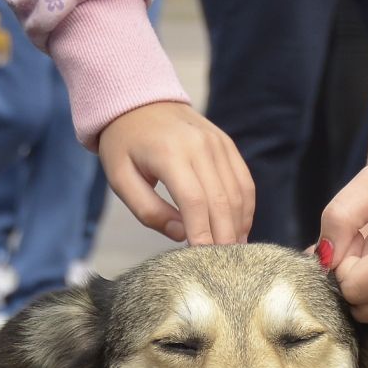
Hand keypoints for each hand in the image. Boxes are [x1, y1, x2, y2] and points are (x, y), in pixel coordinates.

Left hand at [98, 101, 253, 245]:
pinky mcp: (226, 145)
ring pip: (238, 193)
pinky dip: (246, 208)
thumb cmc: (125, 144)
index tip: (203, 260)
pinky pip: (244, 181)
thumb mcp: (121, 179)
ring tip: (233, 253)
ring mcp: (217, 143)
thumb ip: (148, 210)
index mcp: (169, 153)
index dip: (202, 234)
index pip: (194, 201)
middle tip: (223, 267)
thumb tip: (182, 234)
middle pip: (221, 201)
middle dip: (224, 238)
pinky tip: (239, 229)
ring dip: (238, 226)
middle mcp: (199, 145)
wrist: (139, 100)